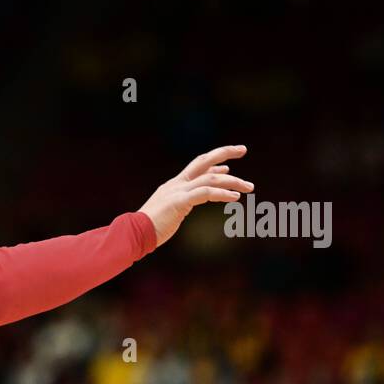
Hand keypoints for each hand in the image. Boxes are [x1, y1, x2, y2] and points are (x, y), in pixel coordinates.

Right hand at [138, 145, 252, 246]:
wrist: (134, 233)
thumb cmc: (150, 227)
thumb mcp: (169, 211)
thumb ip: (182, 204)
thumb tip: (192, 202)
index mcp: (173, 185)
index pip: (197, 167)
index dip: (215, 164)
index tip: (229, 167)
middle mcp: (177, 184)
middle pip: (203, 160)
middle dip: (224, 153)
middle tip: (243, 149)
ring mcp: (178, 191)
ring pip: (210, 179)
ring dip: (233, 181)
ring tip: (249, 187)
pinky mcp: (179, 202)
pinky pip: (206, 193)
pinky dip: (222, 194)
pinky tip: (235, 198)